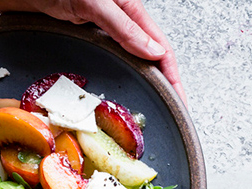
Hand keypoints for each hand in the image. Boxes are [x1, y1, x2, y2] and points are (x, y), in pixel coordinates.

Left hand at [0, 0, 186, 101]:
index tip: (179, 104)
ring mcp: (94, 33)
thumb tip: (155, 53)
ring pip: (120, 65)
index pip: (161, 49)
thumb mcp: (94, 2)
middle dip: (156, 88)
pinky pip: (91, 66)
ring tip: (137, 115)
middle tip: (161, 116)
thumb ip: (124, 27)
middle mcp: (114, 23)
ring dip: (129, 87)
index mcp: (128, 10)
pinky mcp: (72, 39)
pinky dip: (99, 84)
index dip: (173, 78)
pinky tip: (100, 98)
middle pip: (144, 61)